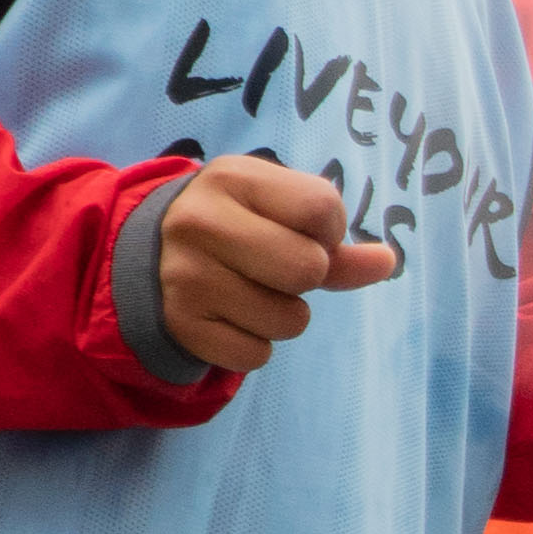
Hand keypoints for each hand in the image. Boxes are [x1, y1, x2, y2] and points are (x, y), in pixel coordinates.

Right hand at [158, 158, 396, 373]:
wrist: (145, 255)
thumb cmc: (233, 224)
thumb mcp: (273, 210)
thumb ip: (334, 239)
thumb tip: (387, 262)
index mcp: (232, 178)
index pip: (322, 208)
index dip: (329, 230)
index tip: (303, 232)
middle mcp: (201, 222)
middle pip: (309, 268)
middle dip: (309, 275)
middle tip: (278, 267)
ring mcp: (186, 276)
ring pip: (290, 321)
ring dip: (285, 315)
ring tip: (251, 291)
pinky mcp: (181, 325)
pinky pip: (256, 355)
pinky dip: (254, 344)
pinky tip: (230, 317)